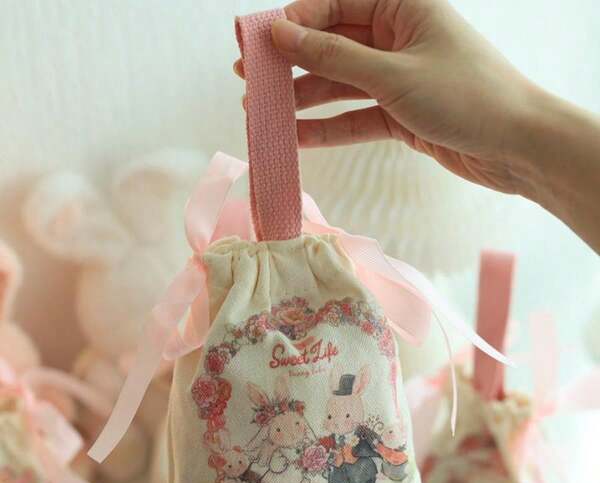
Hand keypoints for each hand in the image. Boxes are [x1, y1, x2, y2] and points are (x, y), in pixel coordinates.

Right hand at [235, 0, 599, 252]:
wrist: (516, 147)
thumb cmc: (465, 96)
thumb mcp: (392, 74)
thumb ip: (334, 57)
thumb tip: (281, 31)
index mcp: (402, 7)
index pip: (335, 5)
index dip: (294, 23)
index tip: (257, 44)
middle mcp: (397, 38)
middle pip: (332, 46)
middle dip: (291, 65)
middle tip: (248, 80)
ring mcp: (397, 78)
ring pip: (340, 85)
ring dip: (303, 101)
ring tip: (263, 114)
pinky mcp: (400, 113)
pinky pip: (355, 117)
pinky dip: (328, 128)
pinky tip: (296, 138)